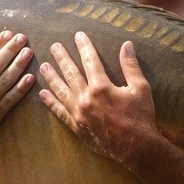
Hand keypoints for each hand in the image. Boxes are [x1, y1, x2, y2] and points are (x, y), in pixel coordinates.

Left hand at [38, 31, 156, 163]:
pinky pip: (60, 112)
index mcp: (101, 87)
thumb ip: (130, 66)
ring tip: (44, 66)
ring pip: (61, 91)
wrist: (136, 147)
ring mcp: (79, 113)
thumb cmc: (141, 117)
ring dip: (52, 77)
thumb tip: (127, 45)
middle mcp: (86, 98)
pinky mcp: (76, 126)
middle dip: (62, 58)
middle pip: (71, 73)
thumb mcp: (140, 88)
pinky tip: (43, 94)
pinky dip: (51, 102)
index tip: (78, 35)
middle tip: (54, 46)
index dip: (84, 46)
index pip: (90, 60)